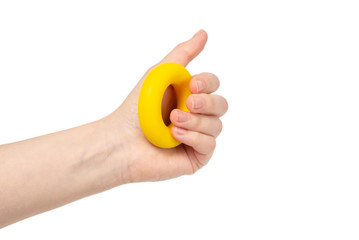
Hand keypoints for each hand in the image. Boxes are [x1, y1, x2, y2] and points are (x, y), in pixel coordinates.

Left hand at [103, 30, 227, 182]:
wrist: (122, 140)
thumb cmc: (137, 108)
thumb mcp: (160, 74)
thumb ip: (183, 54)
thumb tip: (203, 33)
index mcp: (190, 96)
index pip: (213, 85)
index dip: (208, 83)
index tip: (193, 84)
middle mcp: (196, 116)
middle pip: (221, 105)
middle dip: (207, 103)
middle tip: (188, 103)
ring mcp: (198, 137)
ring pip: (216, 125)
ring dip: (195, 121)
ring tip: (172, 121)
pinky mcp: (196, 156)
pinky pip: (209, 145)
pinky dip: (194, 138)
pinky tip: (174, 136)